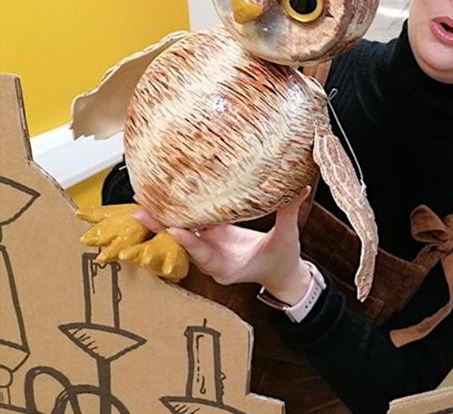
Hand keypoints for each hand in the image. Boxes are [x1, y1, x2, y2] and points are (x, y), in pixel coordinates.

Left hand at [133, 187, 311, 298]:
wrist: (282, 274)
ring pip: (183, 232)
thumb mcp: (287, 238)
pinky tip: (166, 197)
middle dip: (162, 227)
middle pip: (183, 242)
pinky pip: (192, 224)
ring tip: (145, 201)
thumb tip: (299, 188)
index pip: (203, 253)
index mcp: (227, 268)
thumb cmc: (283, 262)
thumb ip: (289, 213)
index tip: (173, 228)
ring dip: (164, 218)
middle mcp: (212, 261)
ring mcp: (210, 249)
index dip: (189, 241)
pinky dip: (180, 212)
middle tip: (141, 212)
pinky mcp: (212, 237)